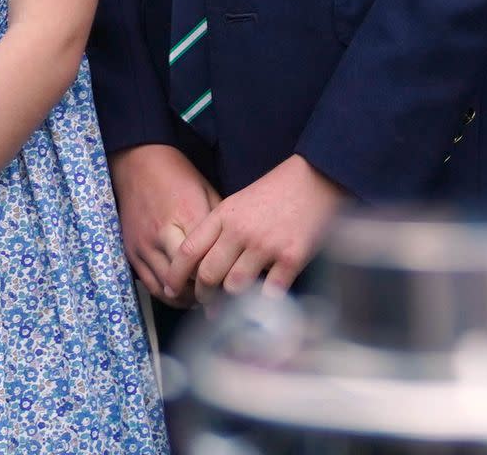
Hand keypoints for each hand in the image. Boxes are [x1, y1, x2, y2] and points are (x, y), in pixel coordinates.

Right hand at [109, 143, 220, 306]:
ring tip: (201, 300)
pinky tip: (180, 295)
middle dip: (204, 293)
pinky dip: (165, 294)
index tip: (231, 284)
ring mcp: (144, 244)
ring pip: (166, 286)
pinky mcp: (131, 251)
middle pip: (186, 278)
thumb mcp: (206, 191)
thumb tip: (236, 250)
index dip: (220, 277)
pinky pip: (149, 284)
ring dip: (185, 298)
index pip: (207, 260)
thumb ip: (219, 223)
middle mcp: (162, 233)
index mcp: (187, 216)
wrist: (139, 163)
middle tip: (219, 299)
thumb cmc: (177, 176)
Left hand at [164, 154, 345, 304]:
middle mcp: (241, 231)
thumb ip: (221, 230)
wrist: (316, 177)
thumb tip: (205, 266)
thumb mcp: (240, 202)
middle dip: (203, 295)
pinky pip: (269, 292)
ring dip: (230, 303)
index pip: (189, 249)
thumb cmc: (277, 191)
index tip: (170, 288)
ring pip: (234, 287)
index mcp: (224, 214)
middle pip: (208, 274)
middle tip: (205, 304)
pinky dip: (263, 302)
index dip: (175, 274)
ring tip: (230, 309)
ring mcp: (266, 245)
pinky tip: (262, 304)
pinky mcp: (292, 258)